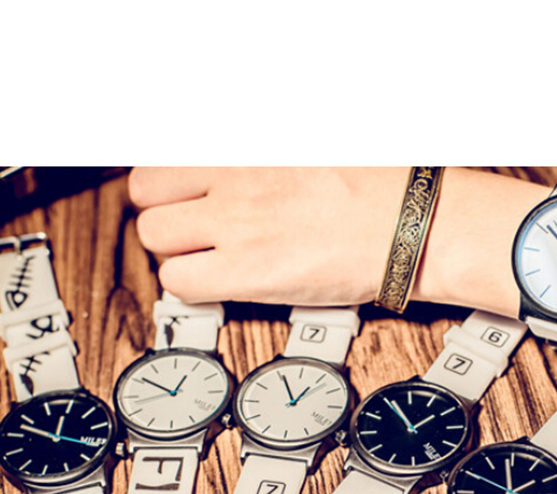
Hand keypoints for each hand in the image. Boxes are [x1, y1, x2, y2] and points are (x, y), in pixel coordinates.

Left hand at [128, 166, 549, 315]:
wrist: (410, 225)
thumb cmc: (380, 188)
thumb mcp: (315, 144)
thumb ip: (268, 152)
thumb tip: (246, 161)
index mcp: (246, 145)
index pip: (166, 159)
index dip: (171, 187)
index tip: (186, 202)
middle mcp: (231, 179)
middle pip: (147, 194)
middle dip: (164, 217)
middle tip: (194, 234)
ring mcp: (235, 225)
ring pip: (155, 238)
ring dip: (176, 252)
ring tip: (211, 262)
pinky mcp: (247, 272)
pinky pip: (180, 282)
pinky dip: (193, 286)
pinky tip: (225, 285)